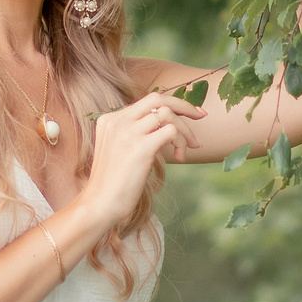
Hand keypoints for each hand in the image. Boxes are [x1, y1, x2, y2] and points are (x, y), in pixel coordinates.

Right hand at [65, 92, 204, 249]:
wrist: (100, 204)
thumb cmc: (112, 184)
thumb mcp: (118, 151)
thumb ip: (134, 135)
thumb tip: (165, 128)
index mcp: (110, 120)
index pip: (146, 101)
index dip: (171, 104)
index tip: (189, 113)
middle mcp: (118, 121)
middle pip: (157, 98)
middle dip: (183, 104)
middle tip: (201, 115)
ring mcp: (128, 132)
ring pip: (167, 114)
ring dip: (185, 130)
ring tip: (191, 147)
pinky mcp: (141, 147)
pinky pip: (171, 131)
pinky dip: (181, 142)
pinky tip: (180, 157)